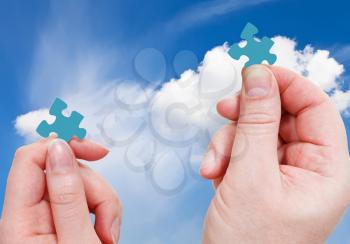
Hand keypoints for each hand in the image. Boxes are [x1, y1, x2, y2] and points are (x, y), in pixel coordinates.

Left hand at [0, 138, 121, 243]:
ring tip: (108, 235)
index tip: (96, 151)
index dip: (63, 146)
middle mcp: (30, 216)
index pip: (29, 159)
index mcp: (20, 223)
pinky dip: (103, 211)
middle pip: (64, 172)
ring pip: (81, 183)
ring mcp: (49, 219)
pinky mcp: (64, 222)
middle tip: (107, 220)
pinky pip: (88, 199)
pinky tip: (105, 233)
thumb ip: (68, 195)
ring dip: (104, 204)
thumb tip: (60, 148)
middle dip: (95, 188)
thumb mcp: (77, 241)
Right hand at [200, 65, 349, 242]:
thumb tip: (258, 74)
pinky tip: (213, 175)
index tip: (254, 71)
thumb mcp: (250, 175)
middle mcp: (307, 168)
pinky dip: (224, 156)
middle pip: (280, 116)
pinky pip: (242, 149)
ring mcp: (281, 173)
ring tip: (213, 166)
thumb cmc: (248, 242)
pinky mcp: (258, 178)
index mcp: (325, 170)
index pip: (315, 107)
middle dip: (247, 115)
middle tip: (224, 110)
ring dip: (228, 141)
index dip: (286, 84)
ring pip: (255, 131)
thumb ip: (256, 121)